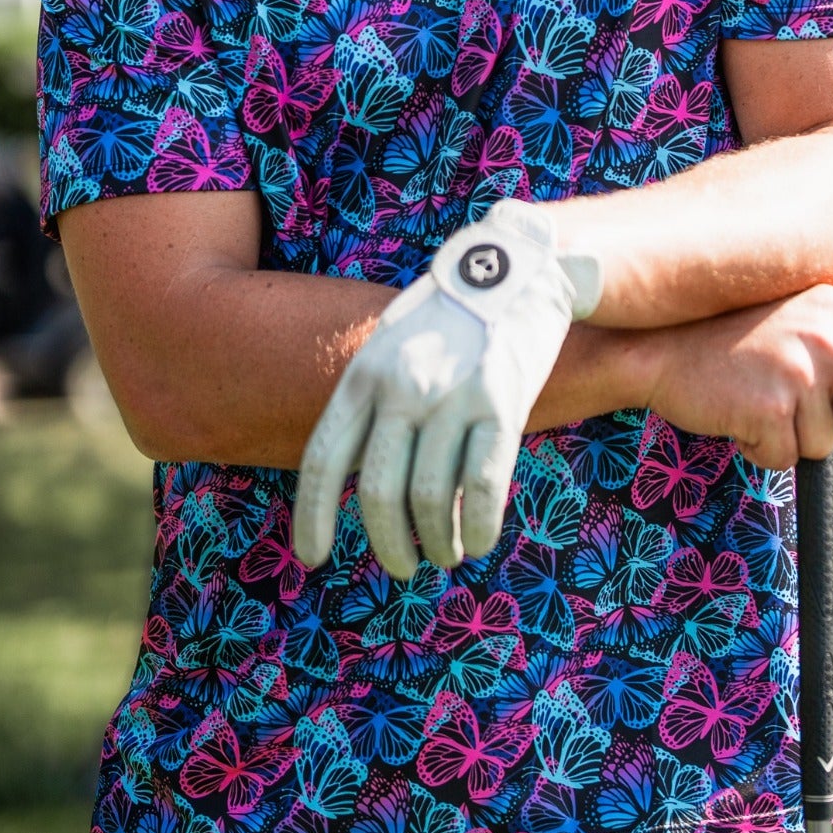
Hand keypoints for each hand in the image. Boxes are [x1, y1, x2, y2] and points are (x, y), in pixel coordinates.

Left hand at [293, 201, 600, 578]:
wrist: (520, 266)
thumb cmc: (452, 314)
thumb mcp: (391, 343)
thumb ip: (370, 399)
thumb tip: (353, 474)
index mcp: (366, 373)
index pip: (324, 459)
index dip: (313, 516)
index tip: (312, 557)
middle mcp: (403, 387)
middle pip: (379, 491)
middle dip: (388, 543)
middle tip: (402, 566)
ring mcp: (453, 395)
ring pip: (432, 498)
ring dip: (438, 541)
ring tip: (446, 554)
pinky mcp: (503, 403)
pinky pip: (485, 484)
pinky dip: (481, 526)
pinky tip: (481, 539)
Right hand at [643, 283, 832, 469]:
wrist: (655, 346)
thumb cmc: (728, 339)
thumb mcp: (794, 318)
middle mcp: (826, 334)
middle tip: (808, 407)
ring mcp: (799, 371)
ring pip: (827, 442)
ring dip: (790, 434)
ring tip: (753, 397)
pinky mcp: (770, 408)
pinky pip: (786, 458)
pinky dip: (760, 448)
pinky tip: (735, 412)